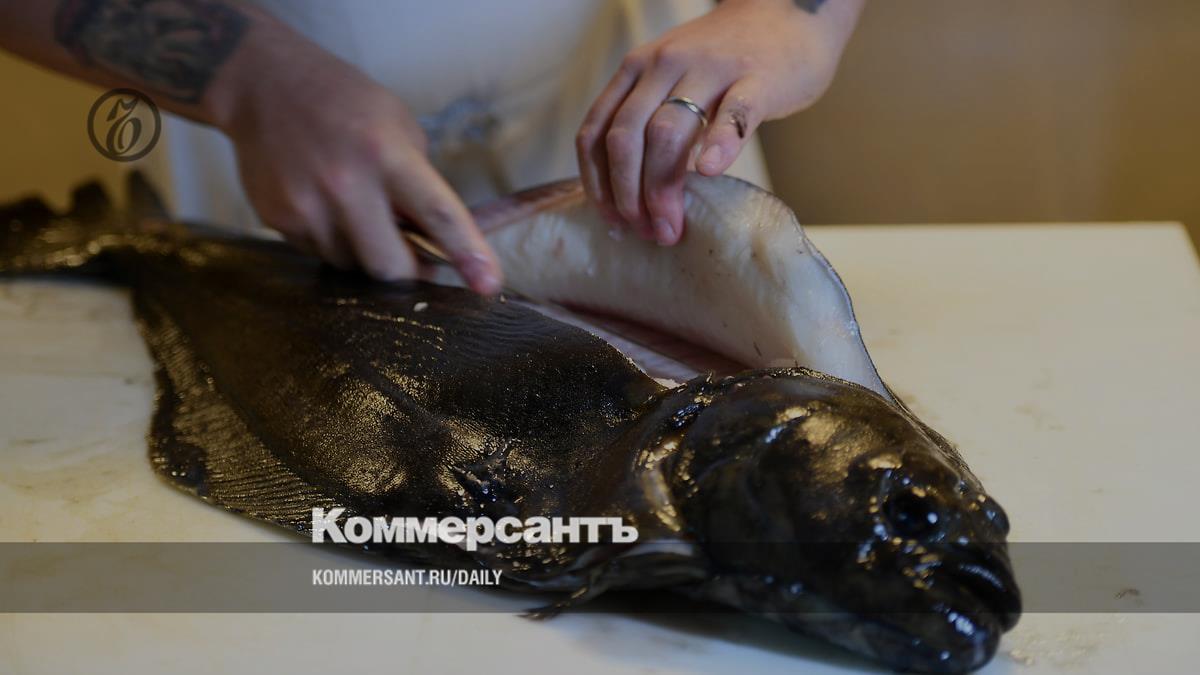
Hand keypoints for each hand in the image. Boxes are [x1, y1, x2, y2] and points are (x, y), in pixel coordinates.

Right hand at [214, 31, 501, 292]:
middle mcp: (345, 183)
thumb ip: (418, 181)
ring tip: (355, 208)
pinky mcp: (277, 218)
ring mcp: (306, 205)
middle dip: (408, 272)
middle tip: (415, 258)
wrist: (262, 83)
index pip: (437, 214)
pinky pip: (319, 254)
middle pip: (390, 267)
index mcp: (386, 153)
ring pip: (352, 266)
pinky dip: (332, 241)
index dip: (467, 253)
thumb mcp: (397, 125)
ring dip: (365, 252)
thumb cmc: (344, 102)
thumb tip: (436, 238)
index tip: (488, 285)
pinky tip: (325, 204)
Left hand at [576, 0, 862, 244]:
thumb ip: (648, 120)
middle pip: (627, 138)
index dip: (598, 184)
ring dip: (662, 188)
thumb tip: (629, 195)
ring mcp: (712, 69)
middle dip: (628, 195)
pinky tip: (710, 172)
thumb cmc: (728, 61)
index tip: (612, 221)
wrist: (789, 12)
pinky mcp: (758, 78)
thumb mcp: (672, 80)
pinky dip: (718, 145)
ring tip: (670, 226)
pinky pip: (734, 114)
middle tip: (646, 233)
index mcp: (637, 70)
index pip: (597, 132)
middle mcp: (665, 65)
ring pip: (668, 131)